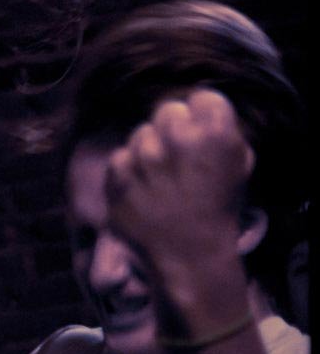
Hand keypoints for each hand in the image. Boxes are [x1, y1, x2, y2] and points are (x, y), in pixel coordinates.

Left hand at [105, 88, 253, 274]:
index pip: (204, 97)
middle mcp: (178, 138)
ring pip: (140, 132)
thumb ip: (221, 133)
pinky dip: (128, 170)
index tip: (203, 133)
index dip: (203, 115)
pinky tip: (143, 189)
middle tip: (179, 155)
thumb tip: (198, 110)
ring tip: (160, 177)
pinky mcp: (116, 173)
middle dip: (173, 128)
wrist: (190, 256)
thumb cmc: (218, 210)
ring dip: (149, 149)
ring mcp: (143, 155)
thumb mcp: (237, 167)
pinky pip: (120, 156)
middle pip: (168, 109)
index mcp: (216, 134)